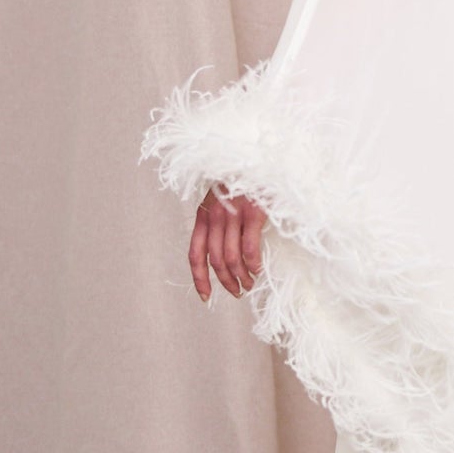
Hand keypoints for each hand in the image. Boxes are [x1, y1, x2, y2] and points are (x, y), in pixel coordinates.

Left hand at [189, 184, 267, 302]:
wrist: (256, 155)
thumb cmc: (241, 179)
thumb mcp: (220, 198)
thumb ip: (216, 220)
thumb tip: (221, 250)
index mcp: (204, 215)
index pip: (196, 254)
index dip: (199, 278)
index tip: (206, 296)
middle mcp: (215, 217)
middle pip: (216, 261)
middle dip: (226, 282)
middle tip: (237, 291)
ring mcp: (234, 215)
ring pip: (232, 258)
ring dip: (241, 277)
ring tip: (249, 284)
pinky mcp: (253, 214)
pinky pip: (250, 248)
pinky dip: (253, 264)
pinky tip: (258, 270)